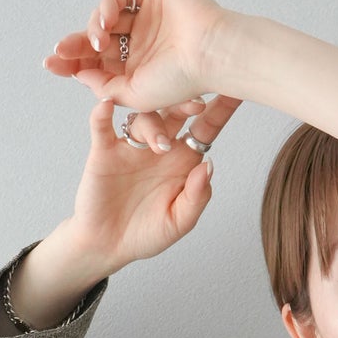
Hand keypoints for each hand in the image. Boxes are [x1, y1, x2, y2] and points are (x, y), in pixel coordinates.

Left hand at [42, 0, 231, 118]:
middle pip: (96, 42)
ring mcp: (143, 20)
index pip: (96, 65)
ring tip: (97, 41)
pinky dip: (107, 5)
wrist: (209, 54)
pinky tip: (106, 21)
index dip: (73, 64)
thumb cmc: (180, 81)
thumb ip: (106, 88)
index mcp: (135, 71)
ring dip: (93, 28)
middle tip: (58, 52)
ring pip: (105, 18)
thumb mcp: (134, 96)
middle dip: (74, 46)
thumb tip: (82, 75)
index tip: (52, 66)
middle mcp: (138, 46)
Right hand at [59, 89, 243, 272]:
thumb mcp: (179, 222)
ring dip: (152, 123)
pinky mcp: (104, 151)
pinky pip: (102, 126)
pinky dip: (102, 114)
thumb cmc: (146, 234)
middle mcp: (159, 146)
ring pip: (143, 117)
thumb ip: (196, 197)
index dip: (219, 111)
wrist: (108, 246)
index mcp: (183, 161)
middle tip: (197, 101)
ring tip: (159, 145)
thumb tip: (209, 165)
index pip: (204, 129)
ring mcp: (131, 146)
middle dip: (186, 101)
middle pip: (174, 112)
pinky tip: (107, 106)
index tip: (235, 91)